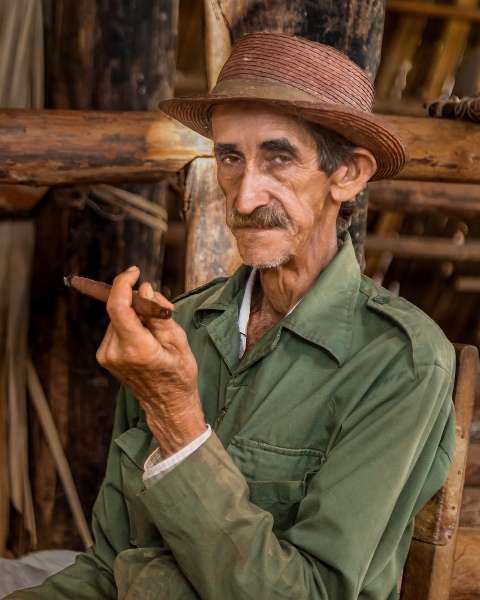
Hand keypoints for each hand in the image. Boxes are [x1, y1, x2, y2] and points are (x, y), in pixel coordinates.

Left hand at [96, 266, 206, 455]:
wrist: (168, 405)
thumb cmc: (179, 373)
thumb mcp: (178, 340)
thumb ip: (158, 313)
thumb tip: (144, 288)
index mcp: (136, 348)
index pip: (118, 307)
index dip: (123, 283)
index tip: (135, 271)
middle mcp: (115, 352)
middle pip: (120, 309)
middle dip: (140, 301)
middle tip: (164, 310)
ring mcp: (107, 356)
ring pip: (118, 317)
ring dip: (136, 313)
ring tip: (158, 329)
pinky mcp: (105, 356)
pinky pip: (116, 327)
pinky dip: (130, 324)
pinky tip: (146, 336)